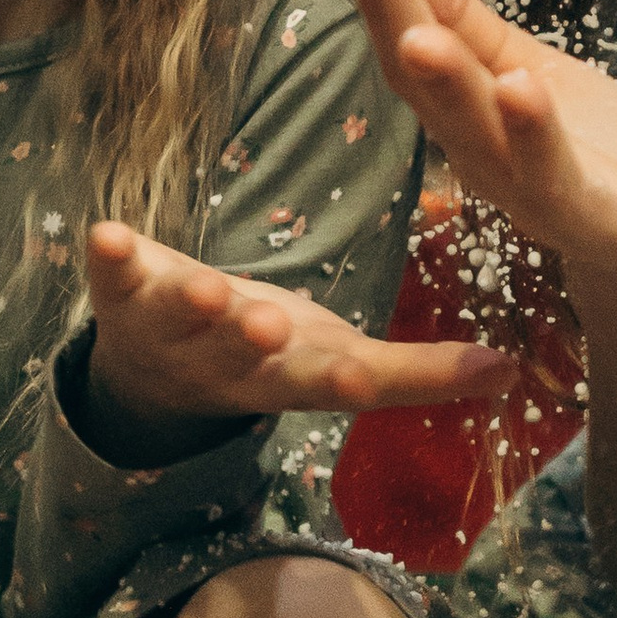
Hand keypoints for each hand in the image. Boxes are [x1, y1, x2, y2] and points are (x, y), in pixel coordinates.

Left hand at [81, 219, 512, 461]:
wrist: (159, 379)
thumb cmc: (272, 358)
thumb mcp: (343, 362)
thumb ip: (422, 371)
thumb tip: (512, 371)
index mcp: (290, 376)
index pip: (322, 382)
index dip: (341, 378)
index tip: (358, 374)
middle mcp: (227, 358)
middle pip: (240, 351)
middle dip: (253, 338)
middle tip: (270, 327)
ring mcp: (171, 327)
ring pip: (178, 316)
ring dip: (188, 303)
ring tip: (204, 287)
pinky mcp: (126, 292)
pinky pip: (113, 277)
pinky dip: (108, 259)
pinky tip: (104, 235)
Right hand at [342, 0, 616, 312]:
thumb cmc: (594, 155)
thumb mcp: (525, 76)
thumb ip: (462, 21)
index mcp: (478, 138)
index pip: (421, 73)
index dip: (390, 11)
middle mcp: (521, 186)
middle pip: (472, 134)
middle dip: (444, 83)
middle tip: (413, 35)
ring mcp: (597, 221)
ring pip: (554, 186)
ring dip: (535, 138)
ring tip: (521, 85)